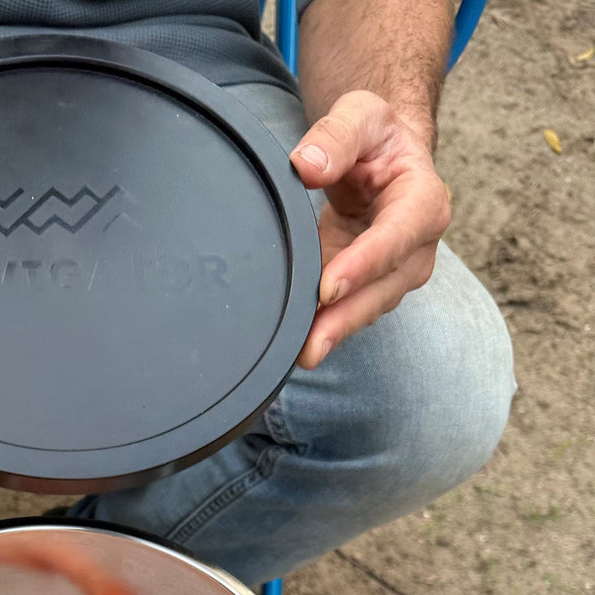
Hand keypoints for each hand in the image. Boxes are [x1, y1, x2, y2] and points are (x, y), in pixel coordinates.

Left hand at [289, 90, 449, 368]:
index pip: (396, 237)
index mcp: (423, 201)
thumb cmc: (376, 138)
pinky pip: (348, 312)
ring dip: (333, 333)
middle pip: (383, 289)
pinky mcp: (368, 288)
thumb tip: (305, 165)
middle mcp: (417, 246)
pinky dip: (324, 328)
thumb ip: (335, 136)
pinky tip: (296, 345)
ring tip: (300, 354)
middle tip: (310, 346)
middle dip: (346, 319)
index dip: (364, 264)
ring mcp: (395, 274)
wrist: (384, 158)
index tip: (329, 287)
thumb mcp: (360, 115)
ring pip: (366, 309)